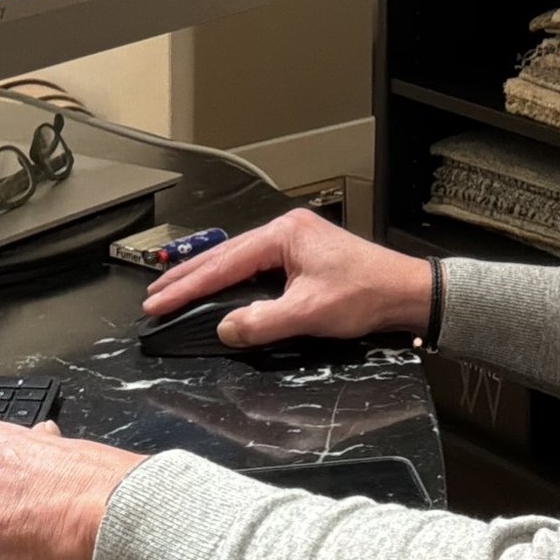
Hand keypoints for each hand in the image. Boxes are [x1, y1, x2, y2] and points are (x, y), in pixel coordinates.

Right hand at [141, 207, 432, 348]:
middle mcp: (286, 231)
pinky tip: (217, 288)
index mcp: (284, 234)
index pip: (224, 264)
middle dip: (187, 277)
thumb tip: (225, 328)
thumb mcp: (308, 312)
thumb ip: (261, 322)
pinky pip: (255, 266)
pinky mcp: (303, 256)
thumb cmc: (366, 294)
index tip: (158, 302)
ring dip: (206, 277)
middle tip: (153, 296)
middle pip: (225, 256)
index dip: (188, 286)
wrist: (405, 292)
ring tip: (174, 290)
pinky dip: (230, 279)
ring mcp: (295, 241)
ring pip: (238, 260)